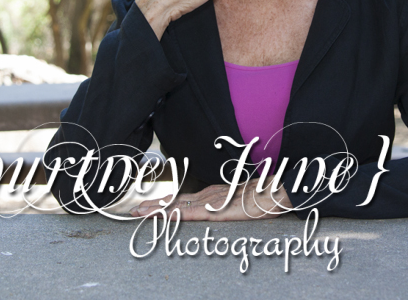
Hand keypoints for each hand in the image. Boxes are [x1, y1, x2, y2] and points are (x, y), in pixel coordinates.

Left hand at [129, 179, 292, 220]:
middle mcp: (207, 196)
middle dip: (153, 206)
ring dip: (158, 209)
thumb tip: (215, 210)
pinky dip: (176, 214)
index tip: (146, 206)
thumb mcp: (237, 202)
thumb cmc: (260, 197)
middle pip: (175, 201)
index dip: (163, 203)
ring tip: (140, 213)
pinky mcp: (216, 210)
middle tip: (134, 210)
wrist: (273, 192)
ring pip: (179, 205)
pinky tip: (165, 216)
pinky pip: (192, 213)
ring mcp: (210, 202)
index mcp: (210, 194)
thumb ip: (224, 205)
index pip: (182, 199)